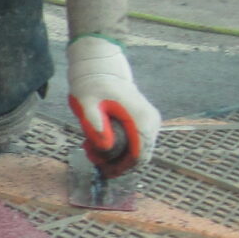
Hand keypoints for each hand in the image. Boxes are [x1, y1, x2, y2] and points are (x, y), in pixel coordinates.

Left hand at [67, 34, 160, 175]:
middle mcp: (151, 123)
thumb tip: (105, 146)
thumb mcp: (87, 103)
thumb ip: (95, 123)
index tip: (101, 170)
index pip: (138, 156)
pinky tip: (98, 141)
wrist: (102, 67)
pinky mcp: (145, 122)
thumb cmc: (93, 84)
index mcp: (141, 120)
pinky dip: (119, 147)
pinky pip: (136, 143)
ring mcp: (150, 122)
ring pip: (138, 151)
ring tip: (91, 147)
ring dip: (115, 156)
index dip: (120, 168)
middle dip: (115, 163)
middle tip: (90, 155)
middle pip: (139, 157)